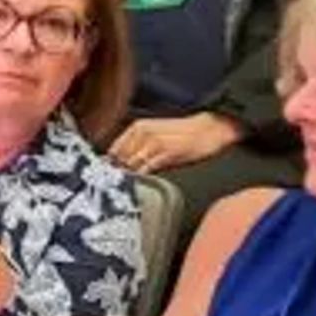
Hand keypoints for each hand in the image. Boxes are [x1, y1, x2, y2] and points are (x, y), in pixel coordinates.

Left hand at [109, 113, 240, 173]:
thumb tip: (123, 162)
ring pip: (131, 163)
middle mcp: (142, 132)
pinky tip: (138, 185)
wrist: (211, 128)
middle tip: (110, 186)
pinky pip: (147, 168)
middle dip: (114, 172)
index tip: (103, 176)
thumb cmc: (185, 133)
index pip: (114, 149)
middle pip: (119, 158)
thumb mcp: (157, 133)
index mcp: (137, 127)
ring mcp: (154, 142)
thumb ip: (139, 145)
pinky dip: (140, 177)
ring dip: (126, 176)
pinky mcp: (167, 152)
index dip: (108, 164)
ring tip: (121, 189)